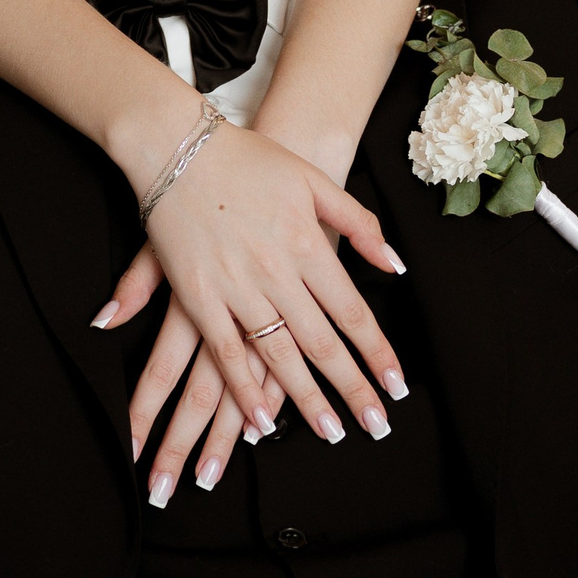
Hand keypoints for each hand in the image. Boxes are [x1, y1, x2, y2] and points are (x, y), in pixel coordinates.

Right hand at [96, 120, 406, 476]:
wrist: (181, 146)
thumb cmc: (252, 159)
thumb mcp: (316, 181)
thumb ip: (358, 224)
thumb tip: (394, 265)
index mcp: (308, 244)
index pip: (352, 312)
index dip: (376, 353)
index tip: (396, 387)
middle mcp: (276, 271)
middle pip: (322, 343)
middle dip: (352, 388)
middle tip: (375, 426)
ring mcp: (234, 287)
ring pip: (278, 356)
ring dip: (306, 399)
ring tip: (331, 431)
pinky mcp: (196, 296)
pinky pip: (224, 352)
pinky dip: (244, 389)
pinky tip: (261, 420)